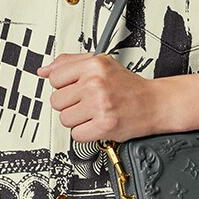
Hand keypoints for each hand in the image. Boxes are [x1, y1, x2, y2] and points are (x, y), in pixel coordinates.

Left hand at [41, 52, 168, 144]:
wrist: (155, 103)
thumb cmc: (128, 86)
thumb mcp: (101, 64)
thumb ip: (69, 64)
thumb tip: (44, 70)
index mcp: (94, 64)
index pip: (55, 78)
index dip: (64, 86)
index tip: (77, 89)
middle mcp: (96, 83)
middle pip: (57, 101)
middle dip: (70, 104)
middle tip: (87, 103)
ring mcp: (100, 104)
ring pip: (64, 119)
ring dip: (77, 120)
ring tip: (93, 113)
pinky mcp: (104, 125)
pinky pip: (76, 135)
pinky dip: (86, 133)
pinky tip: (97, 124)